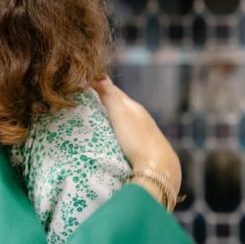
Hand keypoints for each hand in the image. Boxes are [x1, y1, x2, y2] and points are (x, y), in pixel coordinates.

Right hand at [93, 77, 181, 193]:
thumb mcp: (120, 113)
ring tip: (96, 119)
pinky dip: (117, 131)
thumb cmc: (137, 139)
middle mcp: (140, 117)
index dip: (100, 86)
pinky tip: (112, 138)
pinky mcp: (143, 149)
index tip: (86, 82)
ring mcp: (143, 133)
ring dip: (111, 118)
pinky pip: (127, 134)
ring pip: (124, 120)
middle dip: (105, 101)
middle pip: (120, 105)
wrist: (158, 168)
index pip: (114, 91)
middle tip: (87, 99)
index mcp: (134, 107)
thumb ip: (110, 95)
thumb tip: (98, 75)